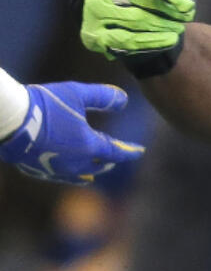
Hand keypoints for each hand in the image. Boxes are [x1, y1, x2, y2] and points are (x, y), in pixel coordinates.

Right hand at [0, 83, 144, 184]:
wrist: (8, 122)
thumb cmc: (45, 105)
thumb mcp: (78, 94)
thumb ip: (104, 97)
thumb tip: (125, 100)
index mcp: (89, 146)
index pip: (115, 152)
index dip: (129, 151)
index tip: (139, 151)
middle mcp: (75, 163)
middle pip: (98, 166)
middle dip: (108, 161)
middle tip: (115, 158)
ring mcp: (55, 169)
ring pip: (78, 175)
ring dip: (89, 172)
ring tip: (92, 174)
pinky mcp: (36, 170)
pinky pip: (58, 176)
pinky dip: (68, 174)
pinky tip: (64, 172)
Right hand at [81, 0, 195, 76]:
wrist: (117, 4)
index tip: (188, 6)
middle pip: (140, 0)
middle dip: (169, 11)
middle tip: (187, 18)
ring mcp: (92, 9)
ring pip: (135, 20)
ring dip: (163, 26)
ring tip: (179, 28)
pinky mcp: (93, 32)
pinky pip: (126, 40)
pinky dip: (151, 42)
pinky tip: (169, 40)